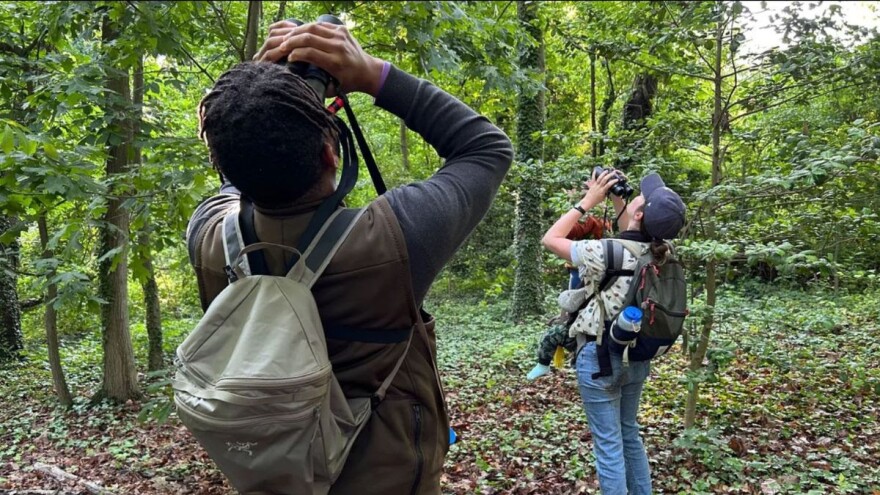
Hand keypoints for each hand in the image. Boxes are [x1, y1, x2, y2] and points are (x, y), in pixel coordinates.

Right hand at [254, 21, 385, 96]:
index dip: (295, 54)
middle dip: (292, 41)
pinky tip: (300, 32)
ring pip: (313, 28)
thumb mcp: (333, 89)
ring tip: (288, 38)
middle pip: (309, 38)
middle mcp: (338, 47)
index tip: (288, 58)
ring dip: (297, 32)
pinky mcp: (342, 29)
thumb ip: (317, 86)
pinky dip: (308, 28)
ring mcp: (341, 36)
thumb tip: (298, 83)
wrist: (368, 70)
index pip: (309, 53)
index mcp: (335, 62)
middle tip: (282, 46)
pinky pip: (321, 25)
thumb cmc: (349, 82)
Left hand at [579, 170, 618, 208]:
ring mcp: (595, 185)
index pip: (609, 184)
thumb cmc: (596, 201)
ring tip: (607, 170)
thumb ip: (606, 192)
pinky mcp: (592, 184)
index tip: (617, 179)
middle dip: (609, 175)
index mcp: (602, 191)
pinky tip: (595, 170)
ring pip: (599, 178)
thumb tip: (609, 189)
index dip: (613, 181)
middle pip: (605, 179)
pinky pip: (593, 178)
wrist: (588, 201)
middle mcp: (598, 187)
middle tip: (613, 172)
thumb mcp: (603, 197)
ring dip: (603, 173)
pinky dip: (594, 174)